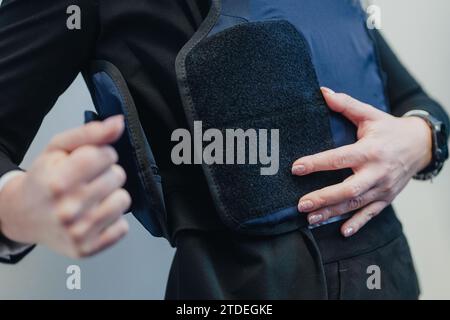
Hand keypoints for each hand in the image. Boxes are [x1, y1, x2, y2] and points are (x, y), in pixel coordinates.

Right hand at [0, 115, 130, 257]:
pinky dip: (112, 220)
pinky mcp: (87, 248)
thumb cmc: (43, 179)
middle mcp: (68, 209)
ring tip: (91, 197)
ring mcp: (78, 231)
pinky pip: (123, 227)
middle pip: (118, 176)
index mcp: (58, 181)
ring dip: (112, 196)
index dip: (102, 154)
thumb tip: (118, 123)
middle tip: (86, 181)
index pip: (107, 155)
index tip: (89, 161)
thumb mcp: (59, 149)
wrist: (22, 215)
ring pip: (123, 200)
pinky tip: (94, 216)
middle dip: (105, 174)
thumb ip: (91, 133)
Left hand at [292, 87, 432, 236]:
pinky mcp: (386, 198)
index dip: (317, 163)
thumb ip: (346, 105)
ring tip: (310, 218)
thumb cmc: (390, 129)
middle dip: (323, 198)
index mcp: (370, 150)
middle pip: (348, 189)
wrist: (421, 145)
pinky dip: (357, 223)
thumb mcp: (369, 114)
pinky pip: (371, 214)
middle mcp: (377, 172)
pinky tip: (342, 231)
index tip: (296, 167)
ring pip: (355, 204)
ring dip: (332, 213)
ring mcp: (383, 188)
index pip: (339, 158)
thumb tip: (322, 92)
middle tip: (300, 204)